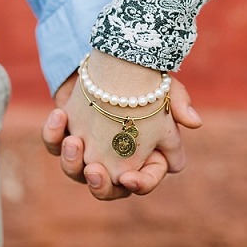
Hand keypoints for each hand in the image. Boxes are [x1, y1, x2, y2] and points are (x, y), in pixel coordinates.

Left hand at [41, 50, 201, 199]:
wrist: (113, 56)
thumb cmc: (144, 78)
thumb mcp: (165, 88)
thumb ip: (180, 104)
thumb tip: (194, 122)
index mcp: (144, 157)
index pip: (144, 182)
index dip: (139, 184)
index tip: (129, 177)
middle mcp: (114, 160)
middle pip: (107, 190)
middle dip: (100, 186)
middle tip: (94, 171)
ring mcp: (88, 150)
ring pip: (75, 172)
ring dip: (71, 162)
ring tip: (74, 142)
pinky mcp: (65, 133)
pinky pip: (53, 145)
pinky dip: (53, 134)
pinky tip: (59, 115)